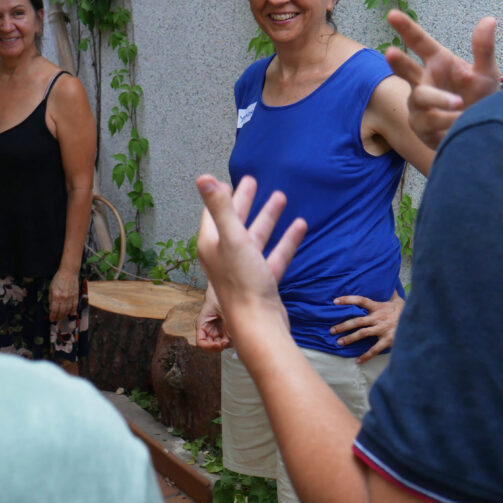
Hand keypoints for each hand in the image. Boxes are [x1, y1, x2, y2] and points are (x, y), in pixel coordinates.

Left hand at [49, 268, 78, 321]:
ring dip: (64, 315)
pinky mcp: (76, 296)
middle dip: (58, 317)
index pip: (54, 310)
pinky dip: (72, 311)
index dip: (53, 316)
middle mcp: (64, 298)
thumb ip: (51, 299)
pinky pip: (74, 306)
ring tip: (61, 317)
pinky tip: (70, 314)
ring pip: (68, 310)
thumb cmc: (58, 279)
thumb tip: (51, 309)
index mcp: (56, 296)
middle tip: (56, 320)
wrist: (69, 272)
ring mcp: (71, 297)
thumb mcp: (51, 288)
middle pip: (61, 312)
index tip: (51, 319)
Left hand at [195, 174, 305, 346]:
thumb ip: (220, 207)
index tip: (225, 180)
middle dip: (244, 201)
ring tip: (281, 196)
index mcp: (212, 244)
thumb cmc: (241, 282)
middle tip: (252, 181)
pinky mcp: (263, 280)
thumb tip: (202, 177)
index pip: (213, 214)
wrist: (259, 324)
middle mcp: (225, 255)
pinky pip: (275, 254)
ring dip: (268, 217)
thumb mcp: (231, 238)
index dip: (219, 196)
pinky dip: (286, 240)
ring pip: (256, 237)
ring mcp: (244, 269)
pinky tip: (300, 225)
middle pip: (235, 222)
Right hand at [196, 286, 231, 352]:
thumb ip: (226, 323)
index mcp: (202, 325)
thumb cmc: (218, 299)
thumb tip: (231, 338)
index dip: (208, 346)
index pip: (200, 342)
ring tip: (230, 339)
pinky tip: (232, 336)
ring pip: (218, 345)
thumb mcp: (222, 310)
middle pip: (209, 347)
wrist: (222, 294)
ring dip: (224, 345)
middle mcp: (208, 331)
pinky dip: (229, 341)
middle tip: (225, 344)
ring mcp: (216, 332)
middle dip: (217, 347)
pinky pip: (225, 341)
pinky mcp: (223, 332)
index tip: (218, 345)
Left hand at [329, 289, 404, 363]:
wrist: (418, 321)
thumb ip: (390, 293)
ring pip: (362, 334)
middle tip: (332, 330)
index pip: (360, 301)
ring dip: (350, 338)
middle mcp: (378, 318)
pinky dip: (366, 356)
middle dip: (343, 325)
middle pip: (357, 321)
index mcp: (378, 307)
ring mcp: (382, 329)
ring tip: (339, 343)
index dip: (347, 300)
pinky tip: (358, 361)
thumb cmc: (405, 311)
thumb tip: (390, 283)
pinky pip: (375, 349)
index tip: (335, 301)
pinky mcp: (388, 340)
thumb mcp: (397, 300)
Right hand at [385, 10, 500, 149]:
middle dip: (397, 62)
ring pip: (421, 97)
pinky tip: (460, 120)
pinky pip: (429, 121)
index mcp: (438, 63)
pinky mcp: (421, 126)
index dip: (406, 29)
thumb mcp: (486, 73)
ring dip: (439, 99)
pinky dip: (447, 119)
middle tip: (389, 52)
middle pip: (406, 70)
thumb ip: (484, 49)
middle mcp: (423, 81)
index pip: (419, 43)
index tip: (392, 14)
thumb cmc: (480, 99)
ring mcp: (419, 105)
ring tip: (459, 103)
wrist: (481, 133)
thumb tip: (490, 19)